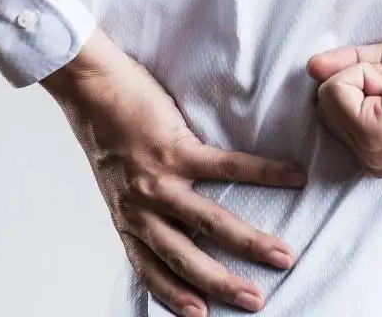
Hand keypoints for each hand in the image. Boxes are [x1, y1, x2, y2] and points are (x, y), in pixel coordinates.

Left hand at [42, 30, 306, 315]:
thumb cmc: (106, 129)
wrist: (88, 88)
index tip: (202, 315)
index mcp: (127, 217)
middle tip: (256, 300)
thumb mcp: (117, 180)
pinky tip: (293, 177)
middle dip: (222, 283)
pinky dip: (265, 173)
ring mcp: (158, 180)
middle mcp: (140, 207)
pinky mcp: (175, 148)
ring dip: (249, 242)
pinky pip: (227, 167)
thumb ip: (142, 204)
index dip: (174, 296)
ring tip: (284, 254)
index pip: (149, 269)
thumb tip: (173, 218)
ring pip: (209, 221)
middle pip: (184, 257)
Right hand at [306, 38, 381, 176]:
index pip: (330, 106)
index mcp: (375, 151)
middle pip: (323, 101)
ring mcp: (371, 152)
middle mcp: (370, 161)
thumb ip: (347, 68)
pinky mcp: (374, 134)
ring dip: (366, 76)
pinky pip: (336, 87)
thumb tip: (312, 66)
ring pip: (328, 92)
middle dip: (360, 78)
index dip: (362, 80)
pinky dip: (366, 73)